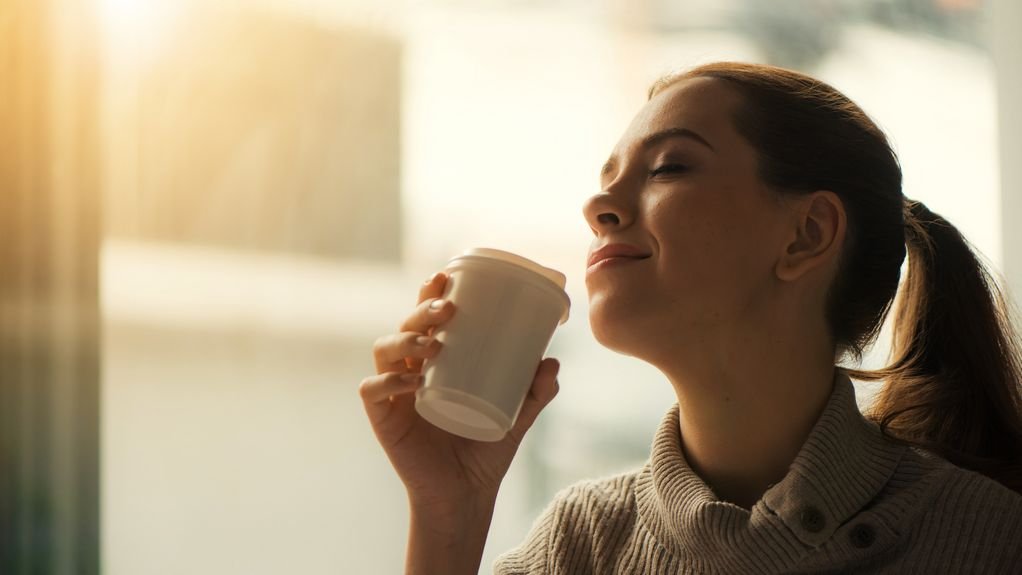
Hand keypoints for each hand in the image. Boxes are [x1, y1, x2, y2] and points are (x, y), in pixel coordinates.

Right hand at [360, 271, 560, 510]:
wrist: (466, 495)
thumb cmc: (485, 450)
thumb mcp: (517, 415)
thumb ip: (536, 392)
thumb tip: (552, 362)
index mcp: (437, 361)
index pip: (427, 317)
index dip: (430, 293)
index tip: (446, 277)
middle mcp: (410, 369)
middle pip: (405, 325)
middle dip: (421, 310)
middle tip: (447, 311)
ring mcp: (393, 393)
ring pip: (384, 350)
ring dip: (405, 340)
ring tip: (433, 346)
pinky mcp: (383, 418)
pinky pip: (372, 391)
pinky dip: (386, 381)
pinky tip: (409, 382)